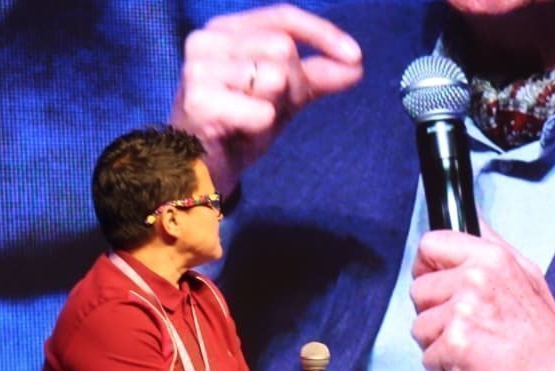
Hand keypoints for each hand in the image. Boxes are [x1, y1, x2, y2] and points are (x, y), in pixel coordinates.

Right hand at [170, 4, 363, 194]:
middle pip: (283, 48)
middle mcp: (207, 40)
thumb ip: (316, 76)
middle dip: (294, 84)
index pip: (283, 17)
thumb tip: (356, 66)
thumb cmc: (240, 126)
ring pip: (274, 77)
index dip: (322, 34)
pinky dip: (261, 128)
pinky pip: (261, 110)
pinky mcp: (198, 100)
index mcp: (226, 30)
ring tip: (252, 122)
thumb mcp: (284, 96)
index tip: (356, 58)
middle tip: (272, 111)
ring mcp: (198, 68)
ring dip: (275, 108)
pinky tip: (240, 133)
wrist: (200, 169)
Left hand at [410, 227, 554, 370]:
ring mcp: (464, 310)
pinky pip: (427, 357)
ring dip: (438, 343)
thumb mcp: (527, 275)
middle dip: (434, 313)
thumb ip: (494, 246)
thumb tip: (473, 220)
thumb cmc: (544, 336)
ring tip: (471, 347)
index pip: (430, 244)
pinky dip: (444, 370)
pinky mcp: (456, 342)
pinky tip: (469, 366)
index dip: (428, 268)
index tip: (438, 285)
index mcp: (492, 257)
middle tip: (464, 326)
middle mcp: (476, 279)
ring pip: (419, 326)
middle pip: (419, 289)